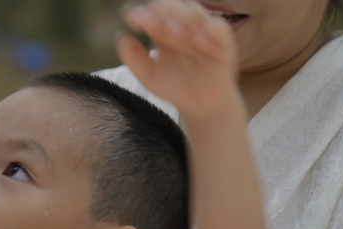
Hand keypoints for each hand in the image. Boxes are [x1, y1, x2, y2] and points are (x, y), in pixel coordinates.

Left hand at [116, 0, 237, 115]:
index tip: (132, 19)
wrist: (198, 104)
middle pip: (171, 5)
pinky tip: (194, 38)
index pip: (152, 12)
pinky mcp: (222, 39)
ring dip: (179, 17)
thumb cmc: (173, 87)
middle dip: (159, 10)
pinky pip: (217, 27)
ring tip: (168, 31)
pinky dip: (206, 29)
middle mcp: (183, 25)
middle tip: (149, 22)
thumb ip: (133, 59)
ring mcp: (203, 30)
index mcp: (163, 30)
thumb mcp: (148, 77)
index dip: (142, 12)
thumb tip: (120, 36)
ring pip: (193, 11)